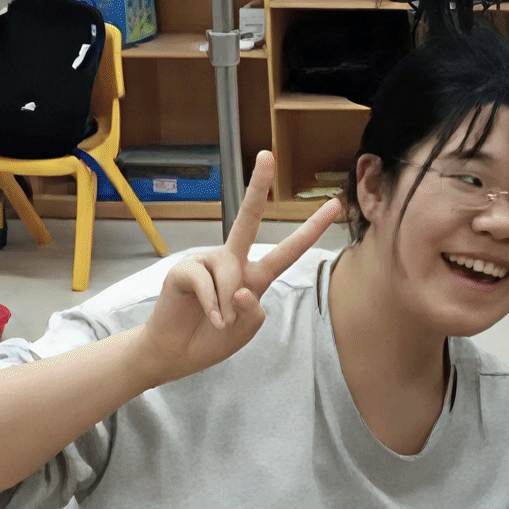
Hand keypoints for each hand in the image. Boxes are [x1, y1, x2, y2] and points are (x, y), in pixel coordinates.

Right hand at [136, 151, 340, 386]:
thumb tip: (241, 287)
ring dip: (227, 305)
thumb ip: (253, 308)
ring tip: (218, 321)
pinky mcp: (184, 270)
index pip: (288, 251)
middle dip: (257, 187)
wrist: (175, 354)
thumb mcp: (247, 328)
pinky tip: (208, 317)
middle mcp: (232, 262)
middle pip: (248, 220)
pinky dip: (211, 305)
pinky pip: (205, 282)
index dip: (311, 230)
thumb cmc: (213, 338)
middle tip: (267, 154)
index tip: (333, 205)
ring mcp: (207, 262)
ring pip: (229, 273)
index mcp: (254, 275)